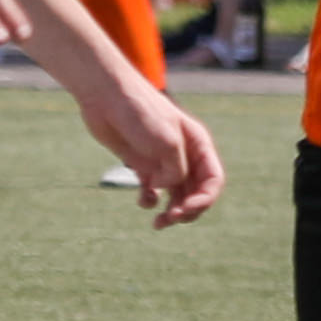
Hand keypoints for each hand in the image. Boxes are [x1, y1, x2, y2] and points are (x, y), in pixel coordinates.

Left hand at [75, 83, 227, 228]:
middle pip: (196, 193)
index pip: (213, 180)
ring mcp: (162, 161)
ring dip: (171, 212)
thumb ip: (175, 171)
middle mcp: (184, 156)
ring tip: (158, 223)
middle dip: (188, 210)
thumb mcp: (167, 143)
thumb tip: (166, 189)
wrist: (107, 97)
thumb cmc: (141, 113)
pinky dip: (149, 201)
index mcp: (198, 145)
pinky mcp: (142, 166)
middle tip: (172, 218)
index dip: (204, 200)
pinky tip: (144, 200)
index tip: (186, 209)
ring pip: (175, 196)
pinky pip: (152, 192)